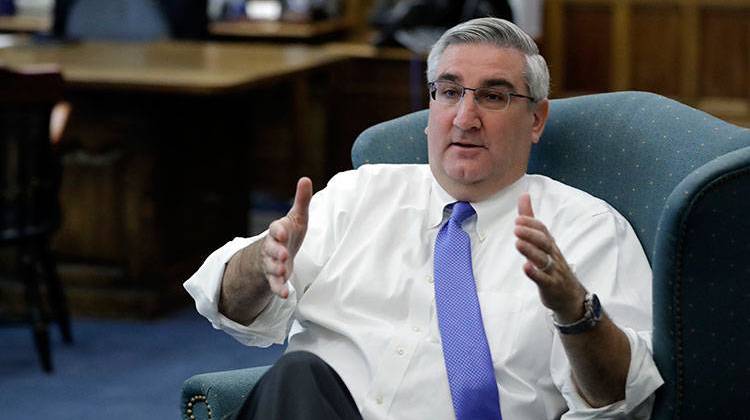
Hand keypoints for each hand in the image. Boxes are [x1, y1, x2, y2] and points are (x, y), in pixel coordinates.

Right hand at [261, 177, 311, 298]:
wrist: (277, 254)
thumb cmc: (290, 232)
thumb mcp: (297, 217)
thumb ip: (302, 200)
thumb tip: (306, 178)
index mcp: (278, 231)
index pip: (275, 229)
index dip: (278, 231)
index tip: (282, 232)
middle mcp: (271, 247)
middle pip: (271, 249)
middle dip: (276, 252)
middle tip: (283, 255)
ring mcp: (271, 263)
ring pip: (271, 267)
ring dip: (276, 270)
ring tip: (283, 271)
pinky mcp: (275, 278)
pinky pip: (274, 284)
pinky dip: (278, 289)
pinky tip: (284, 295)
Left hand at [514, 193, 586, 322]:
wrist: (570, 296)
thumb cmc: (553, 265)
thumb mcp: (542, 242)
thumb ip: (531, 220)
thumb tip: (523, 195)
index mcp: (550, 244)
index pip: (543, 230)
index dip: (531, 224)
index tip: (518, 218)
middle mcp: (553, 255)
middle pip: (544, 242)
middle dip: (531, 234)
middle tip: (516, 228)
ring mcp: (553, 271)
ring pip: (543, 259)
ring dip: (530, 251)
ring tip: (518, 243)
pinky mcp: (551, 286)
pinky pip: (543, 280)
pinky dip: (535, 274)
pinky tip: (526, 267)